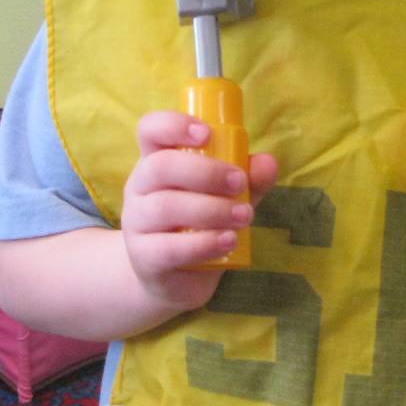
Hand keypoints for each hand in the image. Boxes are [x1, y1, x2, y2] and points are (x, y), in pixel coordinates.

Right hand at [122, 110, 277, 311]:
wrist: (174, 279)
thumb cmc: (200, 225)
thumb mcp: (227, 197)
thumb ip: (249, 179)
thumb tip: (268, 163)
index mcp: (157, 160)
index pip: (150, 130)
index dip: (174, 125)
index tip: (207, 134)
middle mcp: (141, 187)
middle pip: (160, 166)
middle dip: (206, 171)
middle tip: (239, 183)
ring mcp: (137, 223)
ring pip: (166, 207)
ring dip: (212, 209)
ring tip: (245, 216)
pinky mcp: (144, 258)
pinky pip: (168, 248)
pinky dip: (204, 243)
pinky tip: (228, 241)